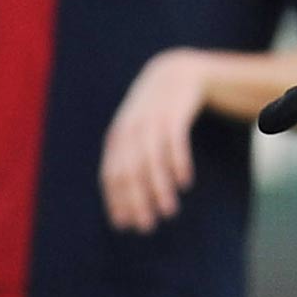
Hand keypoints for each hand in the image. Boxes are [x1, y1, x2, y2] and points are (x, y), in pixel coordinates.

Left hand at [101, 49, 207, 232]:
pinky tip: (184, 182)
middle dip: (136, 201)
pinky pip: (174, 141)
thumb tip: (128, 197)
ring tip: (169, 211)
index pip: (112, 174)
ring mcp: (152, 118)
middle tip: (147, 226)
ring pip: (151, 159)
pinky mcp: (175, 110)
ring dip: (158, 188)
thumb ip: (131, 156)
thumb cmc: (160, 109)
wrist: (179, 71)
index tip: (126, 226)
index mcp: (118, 136)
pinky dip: (177, 163)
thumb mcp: (139, 129)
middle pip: (129, 170)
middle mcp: (131, 127)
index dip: (117, 201)